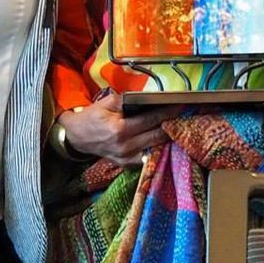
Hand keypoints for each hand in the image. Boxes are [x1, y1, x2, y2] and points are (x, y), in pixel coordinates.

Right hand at [59, 90, 180, 165]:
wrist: (77, 137)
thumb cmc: (92, 118)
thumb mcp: (106, 103)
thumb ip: (126, 100)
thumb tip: (147, 97)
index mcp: (120, 130)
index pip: (151, 120)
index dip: (168, 112)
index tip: (182, 105)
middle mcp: (126, 147)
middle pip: (158, 135)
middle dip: (173, 124)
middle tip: (186, 114)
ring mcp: (127, 158)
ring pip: (156, 147)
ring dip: (168, 136)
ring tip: (179, 125)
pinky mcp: (127, 165)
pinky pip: (148, 156)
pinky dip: (158, 147)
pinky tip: (165, 138)